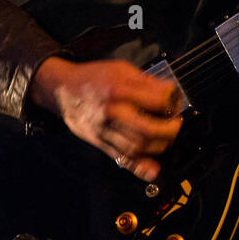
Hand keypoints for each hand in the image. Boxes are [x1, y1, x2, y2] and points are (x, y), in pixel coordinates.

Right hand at [29, 57, 181, 180]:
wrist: (62, 90)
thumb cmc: (93, 77)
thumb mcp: (121, 69)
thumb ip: (146, 81)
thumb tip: (171, 93)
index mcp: (118, 89)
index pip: (155, 101)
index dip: (172, 101)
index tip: (176, 100)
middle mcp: (112, 112)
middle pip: (147, 129)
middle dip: (169, 130)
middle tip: (176, 124)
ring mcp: (105, 131)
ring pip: (137, 147)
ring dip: (159, 146)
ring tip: (166, 138)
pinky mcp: (101, 143)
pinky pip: (122, 159)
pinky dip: (140, 168)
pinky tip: (154, 170)